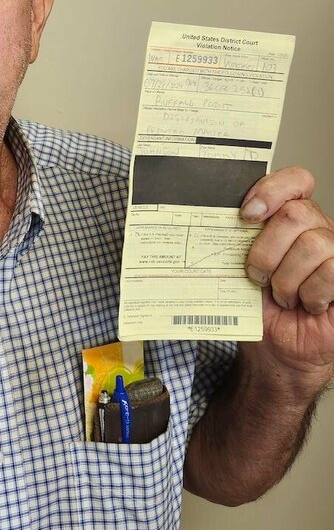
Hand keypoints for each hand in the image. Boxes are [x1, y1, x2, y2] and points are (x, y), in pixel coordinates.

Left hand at [241, 166, 333, 390]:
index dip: (272, 190)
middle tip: (256, 275)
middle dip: (266, 249)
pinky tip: (305, 304)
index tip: (246, 215)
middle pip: (296, 214)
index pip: (295, 181)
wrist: (276, 349)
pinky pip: (330, 272)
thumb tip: (209, 220)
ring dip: (287, 278)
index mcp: (290, 218)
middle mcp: (317, 229)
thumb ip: (235, 240)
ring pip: (313, 244)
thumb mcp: (238, 267)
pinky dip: (308, 293)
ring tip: (282, 296)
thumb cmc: (258, 306)